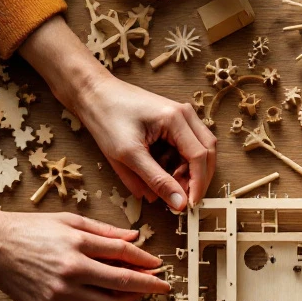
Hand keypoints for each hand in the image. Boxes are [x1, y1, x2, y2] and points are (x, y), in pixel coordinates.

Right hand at [0, 200, 169, 300]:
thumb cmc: (30, 229)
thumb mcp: (68, 221)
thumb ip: (103, 231)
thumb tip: (135, 238)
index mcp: (76, 244)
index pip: (123, 254)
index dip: (145, 260)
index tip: (157, 266)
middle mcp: (69, 271)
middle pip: (121, 284)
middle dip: (147, 286)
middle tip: (160, 287)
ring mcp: (57, 295)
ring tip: (132, 296)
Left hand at [75, 75, 216, 211]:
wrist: (94, 94)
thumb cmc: (107, 118)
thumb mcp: (128, 155)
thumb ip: (156, 180)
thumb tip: (178, 203)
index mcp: (175, 118)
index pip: (200, 156)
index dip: (197, 184)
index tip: (188, 205)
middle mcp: (185, 114)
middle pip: (207, 152)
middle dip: (198, 178)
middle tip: (182, 198)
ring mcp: (182, 115)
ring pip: (200, 149)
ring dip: (190, 171)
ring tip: (169, 183)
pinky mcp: (175, 121)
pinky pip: (188, 145)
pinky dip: (181, 162)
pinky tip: (164, 169)